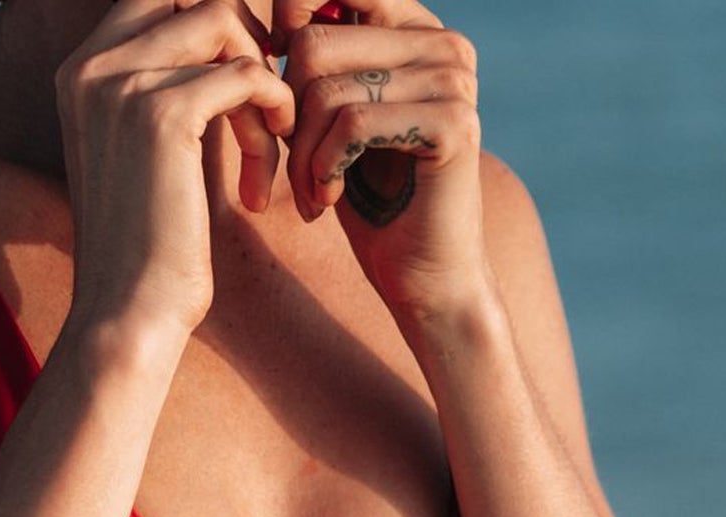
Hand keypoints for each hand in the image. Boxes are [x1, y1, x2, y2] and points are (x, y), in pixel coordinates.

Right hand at [57, 0, 297, 349]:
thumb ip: (170, 90)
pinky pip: (246, 73)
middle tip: (268, 99)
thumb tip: (229, 46)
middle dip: (245, 35)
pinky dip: (272, 110)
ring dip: (264, 79)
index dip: (219, 23)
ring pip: (224, 24)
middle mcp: (93, 66)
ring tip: (271, 144)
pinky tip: (266, 171)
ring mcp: (122, 84)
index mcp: (82, 71)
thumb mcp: (148, 156)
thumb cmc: (147, 253)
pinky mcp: (161, 114)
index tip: (249, 79)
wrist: (129, 319)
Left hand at [271, 0, 490, 332]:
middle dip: (287, 116)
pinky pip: (351, 124)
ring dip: (300, 156)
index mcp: (415, 31)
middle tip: (293, 169)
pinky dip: (322, 169)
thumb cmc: (371, 204)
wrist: (424, 281)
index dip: (287, 27)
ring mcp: (452, 79)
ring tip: (309, 195)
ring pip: (326, 89)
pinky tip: (326, 200)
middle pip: (315, 44)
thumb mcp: (334, 123)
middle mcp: (442, 43)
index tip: (273, 95)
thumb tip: (280, 13)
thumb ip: (321, 65)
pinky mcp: (450, 122)